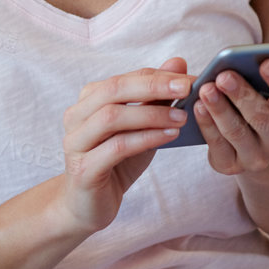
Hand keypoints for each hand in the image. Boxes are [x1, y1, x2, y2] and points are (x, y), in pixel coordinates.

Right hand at [57, 57, 191, 234]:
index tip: (192, 77)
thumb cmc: (116, 161)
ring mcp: (75, 142)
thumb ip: (155, 96)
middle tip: (188, 87)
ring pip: (112, 117)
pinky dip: (146, 138)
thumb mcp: (141, 127)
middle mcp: (76, 116)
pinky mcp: (83, 169)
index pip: (126, 78)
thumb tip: (179, 62)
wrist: (88, 205)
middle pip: (115, 90)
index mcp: (89, 100)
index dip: (160, 76)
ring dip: (151, 114)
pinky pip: (116, 147)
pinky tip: (170, 137)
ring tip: (182, 116)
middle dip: (154, 86)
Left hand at [195, 57, 268, 176]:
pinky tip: (197, 106)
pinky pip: (217, 145)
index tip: (267, 62)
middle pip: (263, 118)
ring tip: (206, 88)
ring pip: (237, 132)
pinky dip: (206, 124)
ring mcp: (256, 158)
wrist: (251, 147)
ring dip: (220, 108)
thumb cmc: (261, 107)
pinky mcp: (230, 166)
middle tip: (225, 75)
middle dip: (242, 94)